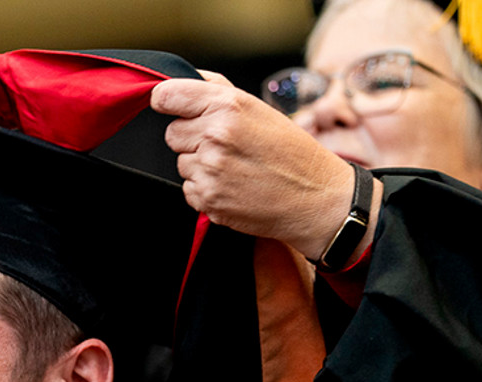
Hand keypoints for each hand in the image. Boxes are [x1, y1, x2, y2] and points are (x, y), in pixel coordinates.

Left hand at [150, 78, 363, 260]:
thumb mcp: (257, 108)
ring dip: (200, 166)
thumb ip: (216, 91)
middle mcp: (215, 136)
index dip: (166, 102)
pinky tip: (234, 186)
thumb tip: (180, 82)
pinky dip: (205, 189)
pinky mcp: (208, 200)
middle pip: (172, 133)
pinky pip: (188, 189)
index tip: (169, 106)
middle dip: (192, 138)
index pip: (166, 96)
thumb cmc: (289, 150)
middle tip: (227, 146)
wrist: (315, 198)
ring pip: (181, 162)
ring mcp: (210, 170)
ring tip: (236, 168)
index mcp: (227, 106)